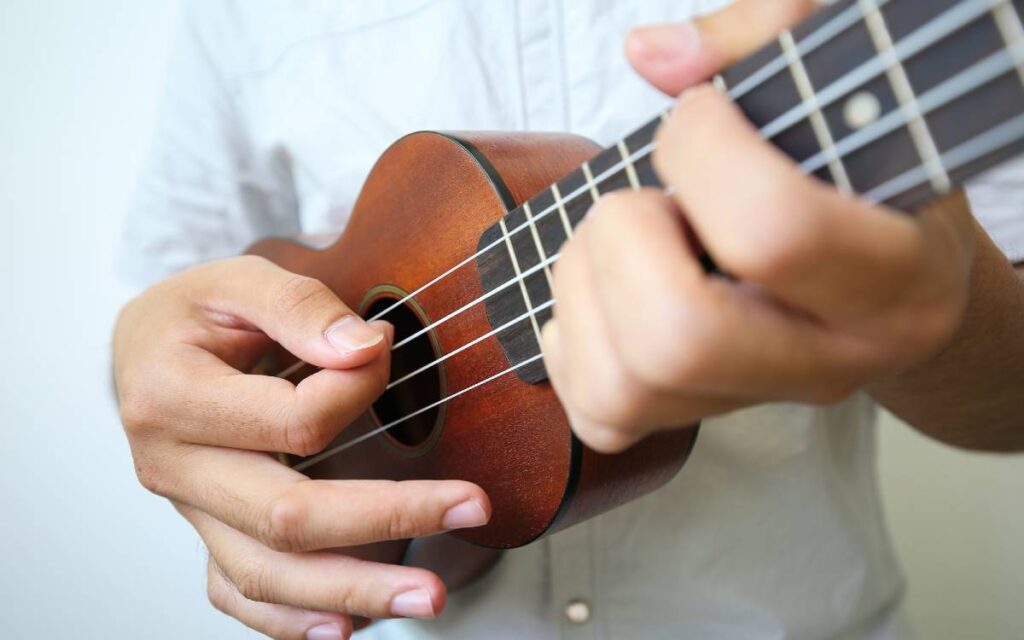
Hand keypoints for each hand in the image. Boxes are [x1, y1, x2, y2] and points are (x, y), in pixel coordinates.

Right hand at [114, 256, 490, 638]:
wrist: (141, 351)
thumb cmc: (194, 313)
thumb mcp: (239, 280)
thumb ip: (300, 306)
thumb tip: (365, 348)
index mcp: (172, 396)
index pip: (292, 421)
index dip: (355, 389)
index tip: (384, 351)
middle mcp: (173, 466)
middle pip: (286, 515)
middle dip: (386, 518)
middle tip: (469, 508)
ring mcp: (188, 511)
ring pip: (266, 572)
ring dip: (351, 591)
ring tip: (424, 599)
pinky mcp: (205, 532)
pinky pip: (238, 593)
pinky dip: (289, 620)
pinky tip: (344, 628)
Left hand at [541, 0, 976, 452]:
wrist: (889, 272)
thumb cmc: (859, 164)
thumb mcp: (846, 77)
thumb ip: (763, 35)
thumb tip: (650, 56)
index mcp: (896, 277)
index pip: (771, 231)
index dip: (701, 151)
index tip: (702, 114)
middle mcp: (830, 364)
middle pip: (678, 335)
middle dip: (624, 235)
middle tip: (653, 196)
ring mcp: (755, 404)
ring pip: (623, 383)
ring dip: (583, 283)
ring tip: (627, 237)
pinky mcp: (688, 421)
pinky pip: (597, 414)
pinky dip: (570, 339)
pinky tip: (607, 288)